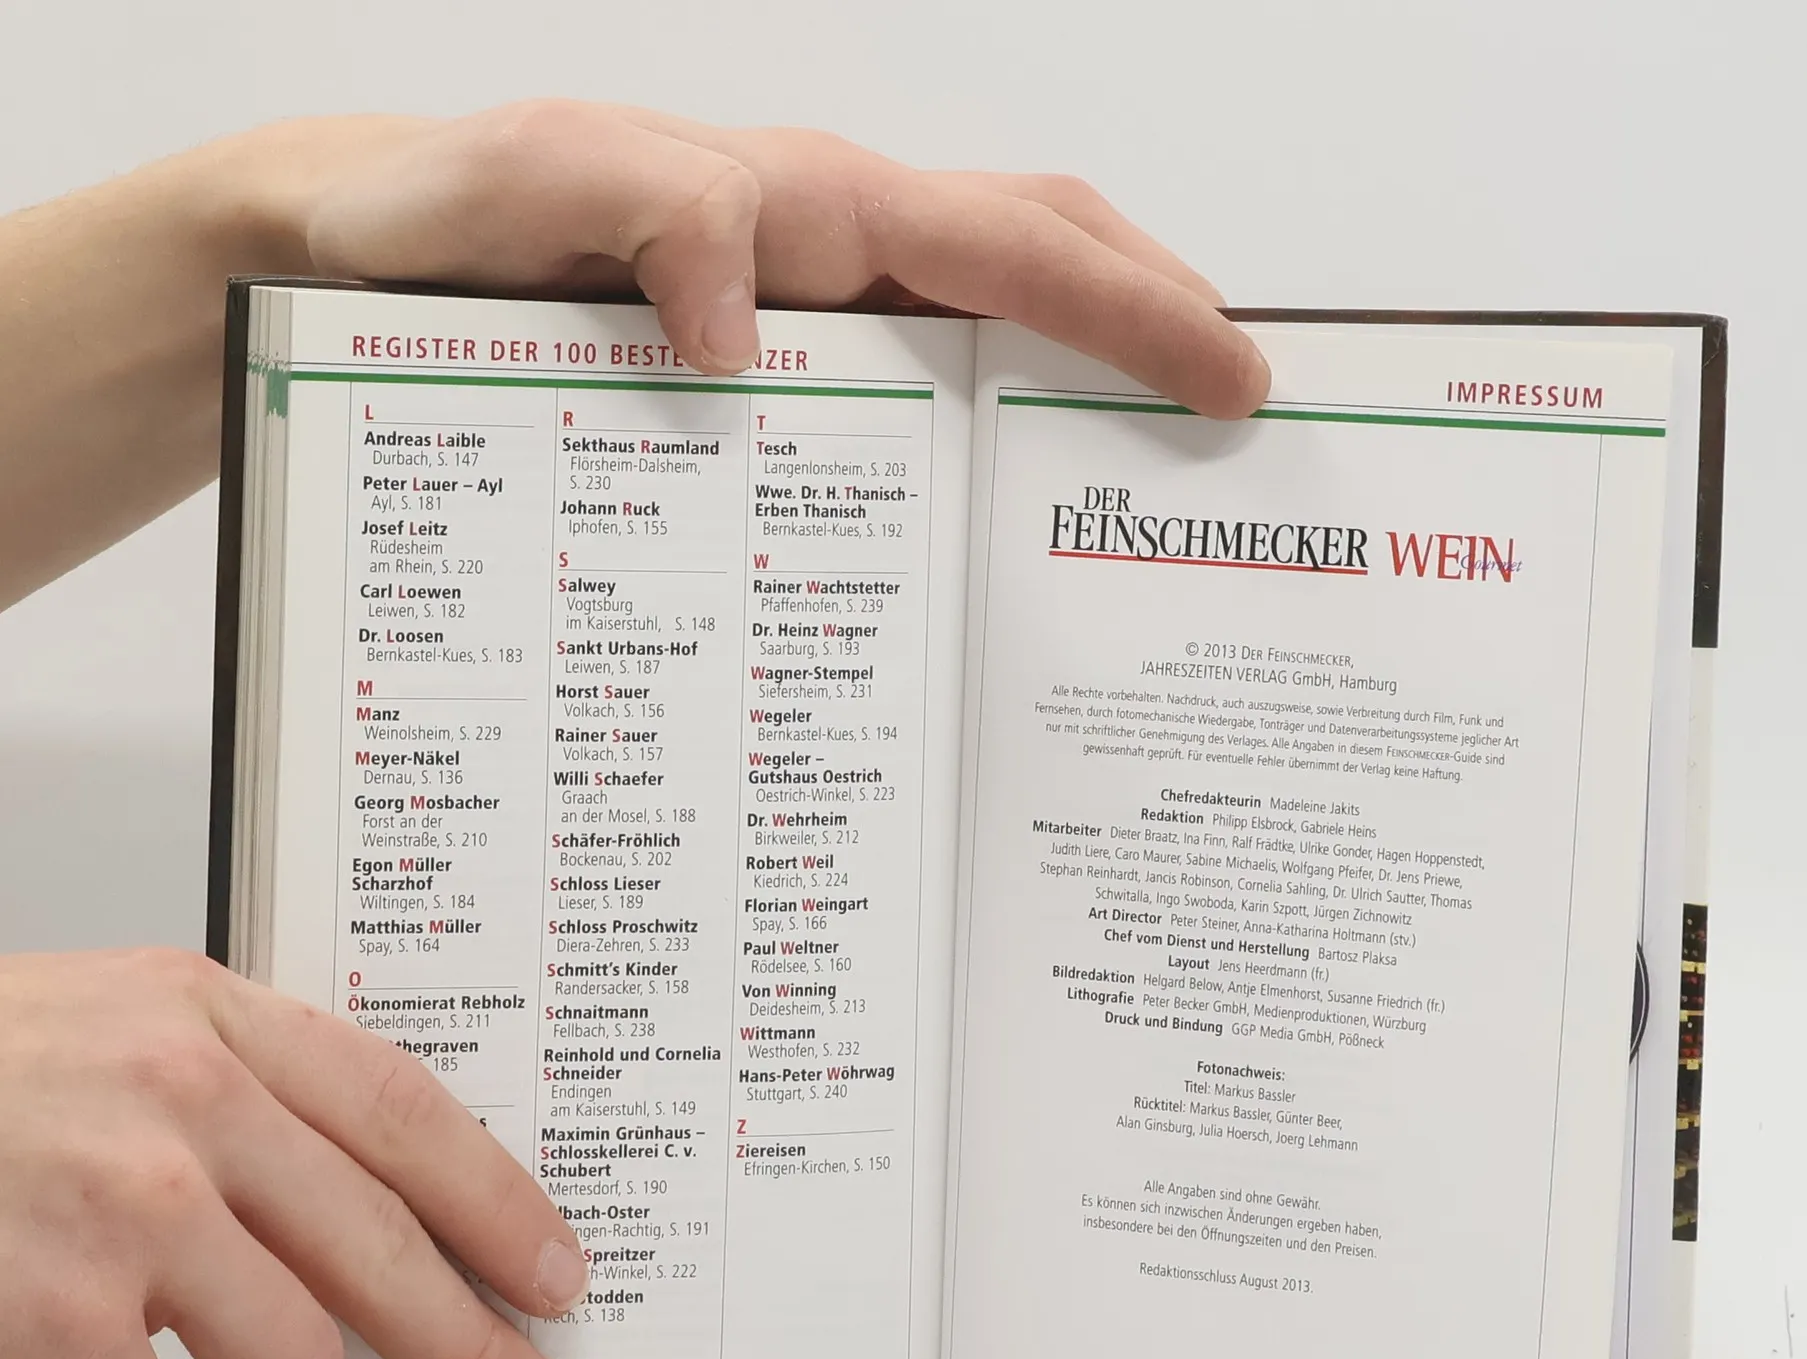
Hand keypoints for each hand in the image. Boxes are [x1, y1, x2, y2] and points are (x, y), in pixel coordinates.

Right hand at [0, 949, 586, 1358]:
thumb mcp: (106, 1025)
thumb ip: (228, 1086)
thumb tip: (346, 1204)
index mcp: (208, 1018)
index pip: (404, 1111)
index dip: (498, 1201)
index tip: (558, 1274)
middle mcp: (180, 1099)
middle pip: (378, 1243)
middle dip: (472, 1350)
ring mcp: (115, 1203)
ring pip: (290, 1357)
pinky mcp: (42, 1308)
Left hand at [296, 100, 1269, 415]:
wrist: (355, 256)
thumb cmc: (435, 215)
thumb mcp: (524, 187)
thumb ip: (645, 208)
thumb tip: (747, 323)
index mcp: (806, 203)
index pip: (1006, 240)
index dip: (1128, 303)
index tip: (1225, 373)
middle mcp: (827, 255)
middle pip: (1034, 260)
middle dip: (1154, 322)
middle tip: (1243, 413)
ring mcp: (807, 318)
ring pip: (983, 329)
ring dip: (1088, 380)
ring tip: (1157, 473)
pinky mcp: (770, 380)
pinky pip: (903, 399)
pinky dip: (980, 436)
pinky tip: (999, 515)